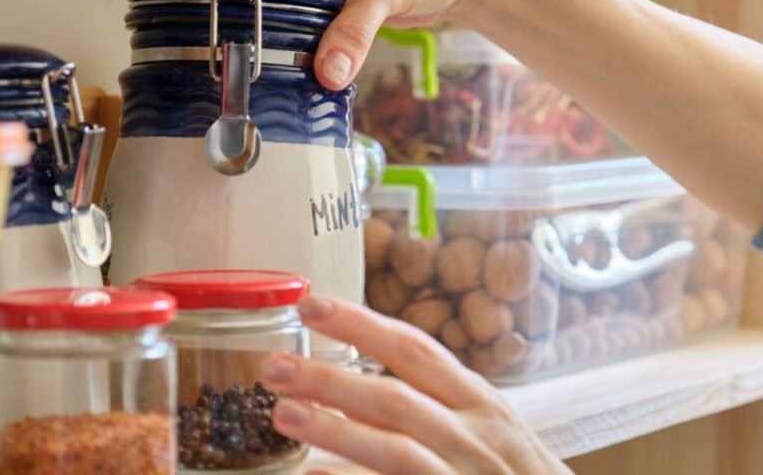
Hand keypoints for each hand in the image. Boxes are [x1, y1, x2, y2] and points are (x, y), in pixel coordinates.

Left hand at [258, 295, 570, 474]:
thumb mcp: (488, 427)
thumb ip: (432, 406)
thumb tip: (354, 392)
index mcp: (479, 401)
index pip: (414, 349)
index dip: (361, 324)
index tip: (312, 304)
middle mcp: (474, 433)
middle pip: (395, 397)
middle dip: (332, 379)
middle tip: (274, 366)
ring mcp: (464, 473)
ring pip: (396, 448)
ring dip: (336, 430)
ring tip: (284, 415)